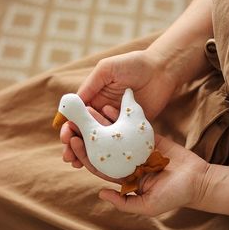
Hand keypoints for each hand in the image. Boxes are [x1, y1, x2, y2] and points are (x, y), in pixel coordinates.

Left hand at [61, 109, 208, 216]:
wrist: (197, 180)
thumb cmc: (173, 196)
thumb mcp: (147, 205)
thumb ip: (124, 202)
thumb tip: (100, 193)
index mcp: (123, 178)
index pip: (98, 165)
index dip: (84, 154)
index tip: (73, 140)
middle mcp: (126, 162)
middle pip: (103, 147)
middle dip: (88, 134)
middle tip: (75, 121)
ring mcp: (136, 148)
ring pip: (115, 134)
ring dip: (101, 122)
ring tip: (89, 109)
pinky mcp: (148, 137)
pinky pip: (132, 125)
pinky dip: (122, 116)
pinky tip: (110, 107)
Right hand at [62, 49, 177, 164]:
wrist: (162, 71)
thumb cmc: (134, 65)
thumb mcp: (107, 69)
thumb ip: (90, 85)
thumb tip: (72, 103)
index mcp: (94, 97)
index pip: (76, 116)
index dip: (69, 127)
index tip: (66, 137)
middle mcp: (102, 111)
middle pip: (84, 131)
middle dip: (74, 144)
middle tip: (67, 157)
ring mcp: (116, 122)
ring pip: (98, 140)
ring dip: (86, 153)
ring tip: (76, 164)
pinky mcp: (130, 129)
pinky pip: (117, 143)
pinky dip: (106, 153)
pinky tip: (98, 163)